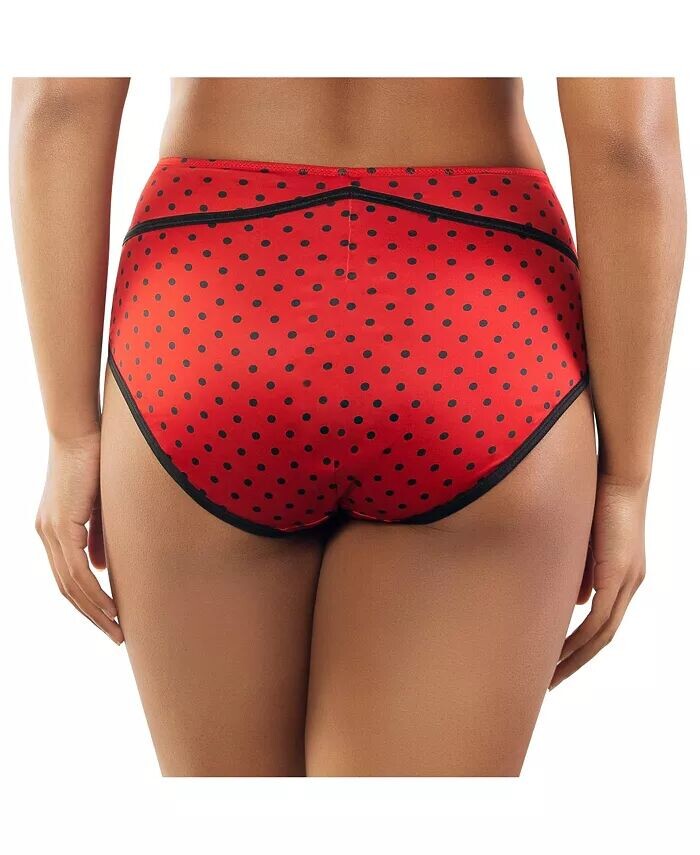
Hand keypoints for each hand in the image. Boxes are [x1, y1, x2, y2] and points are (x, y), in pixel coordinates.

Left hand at [35, 432, 122, 643]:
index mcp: (54, 530)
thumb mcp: (100, 505)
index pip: (68, 578)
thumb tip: (101, 567)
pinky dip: (93, 592)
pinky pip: (75, 570)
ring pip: (70, 585)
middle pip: (67, 589)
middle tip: (116, 636)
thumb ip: (99, 536)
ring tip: (118, 628)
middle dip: (93, 615)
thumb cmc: (95, 460)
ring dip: (96, 610)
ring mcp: (50, 531)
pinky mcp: (60, 525)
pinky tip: (111, 606)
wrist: (80, 432)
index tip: (111, 620)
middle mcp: (46, 534)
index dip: (89, 603)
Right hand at [550, 475, 646, 687]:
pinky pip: (600, 617)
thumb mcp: (585, 542)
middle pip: (603, 637)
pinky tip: (559, 651)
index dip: (579, 646)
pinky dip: (579, 637)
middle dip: (575, 662)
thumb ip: (582, 572)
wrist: (619, 475)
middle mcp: (630, 584)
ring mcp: (628, 581)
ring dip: (574, 657)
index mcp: (622, 576)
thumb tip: (575, 602)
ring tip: (549, 675)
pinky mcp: (619, 574)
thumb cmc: (599, 497)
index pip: (601, 623)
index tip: (554, 661)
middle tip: (549, 683)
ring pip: (602, 634)